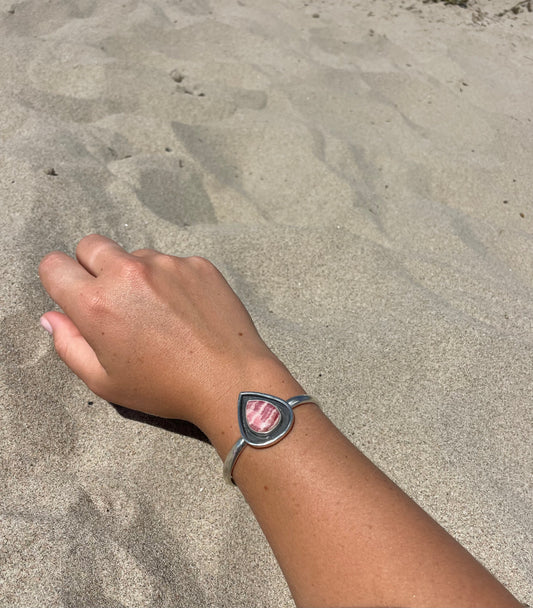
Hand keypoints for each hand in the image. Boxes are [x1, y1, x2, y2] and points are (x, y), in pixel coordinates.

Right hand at [38, 234, 284, 429]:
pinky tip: (187, 310)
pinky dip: (172, 280)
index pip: (54, 265)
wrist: (230, 379)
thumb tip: (52, 317)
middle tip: (114, 299)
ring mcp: (167, 264)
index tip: (73, 294)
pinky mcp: (197, 264)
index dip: (59, 280)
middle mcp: (128, 273)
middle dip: (92, 266)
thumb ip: (69, 345)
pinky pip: (172, 263)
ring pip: (136, 255)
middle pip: (92, 245)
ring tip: (160, 312)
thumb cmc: (165, 388)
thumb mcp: (105, 381)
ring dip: (137, 275)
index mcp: (97, 303)